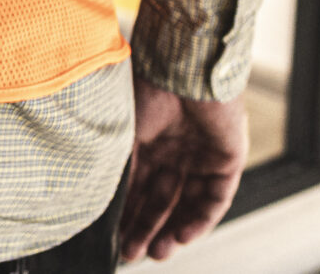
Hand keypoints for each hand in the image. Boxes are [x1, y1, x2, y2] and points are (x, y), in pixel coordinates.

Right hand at [121, 82, 247, 261]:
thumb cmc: (144, 88)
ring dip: (172, 229)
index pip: (135, 184)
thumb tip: (93, 200)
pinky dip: (200, 219)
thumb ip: (115, 166)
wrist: (182, 66)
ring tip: (156, 253)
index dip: (125, 211)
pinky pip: (215, 198)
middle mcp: (172, 147)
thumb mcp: (120, 133)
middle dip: (145, 227)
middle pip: (159, 197)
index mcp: (144, 137)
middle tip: (130, 253)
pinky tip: (183, 236)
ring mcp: (200, 154)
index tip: (111, 237)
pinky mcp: (226, 159)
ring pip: (186, 202)